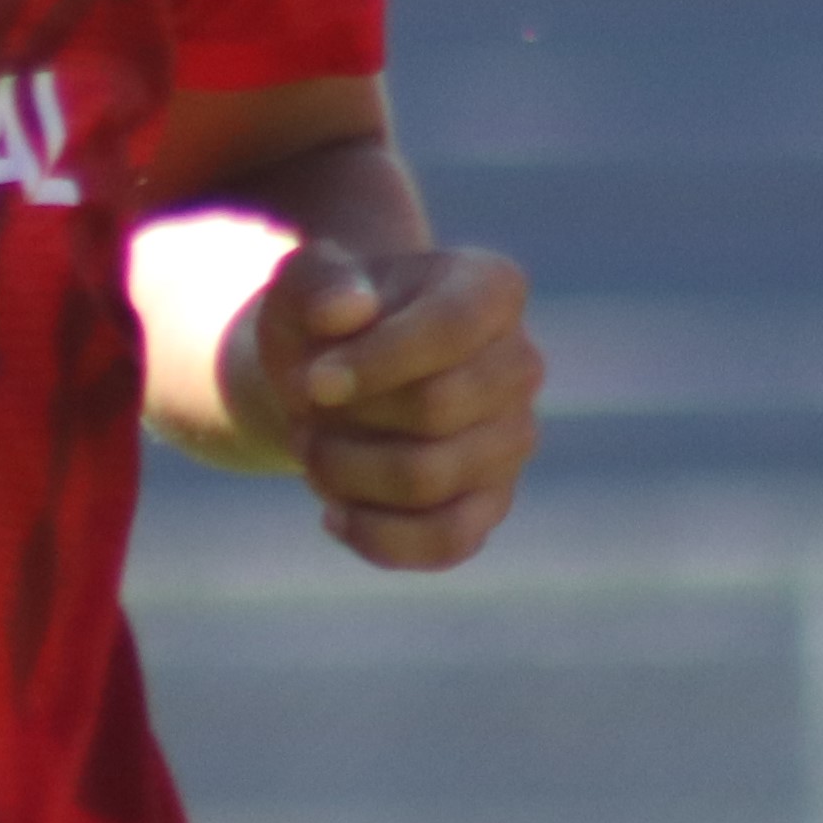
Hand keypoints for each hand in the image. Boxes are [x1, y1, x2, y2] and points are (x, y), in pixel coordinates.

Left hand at [240, 238, 539, 573]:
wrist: (331, 375)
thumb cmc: (324, 319)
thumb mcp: (302, 284)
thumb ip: (316, 282)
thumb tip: (348, 310)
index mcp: (491, 288)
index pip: (452, 327)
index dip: (376, 361)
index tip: (311, 381)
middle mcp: (520, 365)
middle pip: (437, 409)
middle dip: (348, 417)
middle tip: (303, 408)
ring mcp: (514, 439)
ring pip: (430, 479)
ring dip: (346, 473)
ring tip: (311, 450)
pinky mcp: (492, 504)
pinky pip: (447, 541)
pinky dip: (376, 536)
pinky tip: (334, 513)